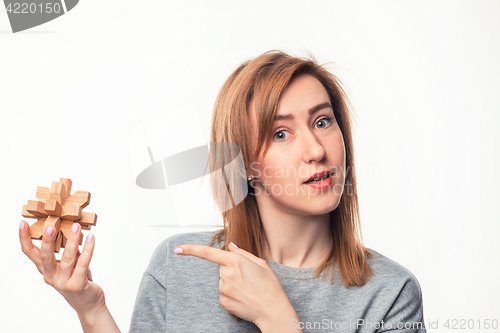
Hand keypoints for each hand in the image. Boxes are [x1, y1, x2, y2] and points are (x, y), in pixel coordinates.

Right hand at [19, 220, 105, 320]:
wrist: (88, 304)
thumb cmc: (78, 281)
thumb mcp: (70, 265)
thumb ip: (68, 251)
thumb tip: (71, 230)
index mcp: (46, 270)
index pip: (30, 254)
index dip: (25, 239)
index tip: (22, 223)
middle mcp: (51, 276)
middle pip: (45, 257)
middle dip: (47, 241)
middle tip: (50, 225)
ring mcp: (64, 282)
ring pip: (68, 258)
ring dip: (73, 240)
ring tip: (76, 226)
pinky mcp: (77, 285)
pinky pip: (83, 264)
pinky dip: (88, 250)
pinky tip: (91, 239)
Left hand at [175, 242, 299, 330]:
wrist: (273, 310)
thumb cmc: (270, 286)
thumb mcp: (261, 264)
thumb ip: (243, 253)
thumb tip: (230, 246)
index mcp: (237, 261)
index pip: (208, 253)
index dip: (191, 250)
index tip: (178, 249)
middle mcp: (227, 274)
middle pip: (222, 269)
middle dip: (232, 271)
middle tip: (248, 280)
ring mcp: (223, 289)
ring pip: (222, 282)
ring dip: (232, 284)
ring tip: (248, 290)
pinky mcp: (223, 301)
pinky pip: (223, 294)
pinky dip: (231, 295)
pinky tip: (243, 298)